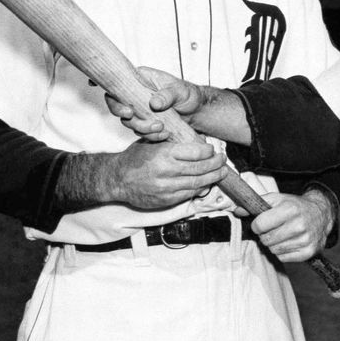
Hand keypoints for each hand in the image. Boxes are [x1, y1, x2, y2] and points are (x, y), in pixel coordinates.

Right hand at [105, 66, 205, 140]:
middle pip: (116, 105)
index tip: (92, 85)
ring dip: (141, 126)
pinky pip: (140, 132)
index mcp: (141, 80)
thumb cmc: (188, 94)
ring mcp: (140, 111)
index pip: (118, 80)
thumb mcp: (181, 91)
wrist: (198, 112)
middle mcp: (136, 95)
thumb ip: (168, 95)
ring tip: (160, 127)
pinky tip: (163, 135)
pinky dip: (150, 135)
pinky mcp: (146, 124)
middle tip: (133, 115)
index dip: (103, 82)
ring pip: (129, 122)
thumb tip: (154, 102)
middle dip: (121, 112)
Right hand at [106, 139, 227, 208]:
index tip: (212, 149)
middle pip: (200, 168)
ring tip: (221, 172)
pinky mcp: (165, 200)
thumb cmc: (135, 158)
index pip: (196, 152)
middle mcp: (166, 171)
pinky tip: (206, 183)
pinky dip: (200, 189)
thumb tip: (198, 140)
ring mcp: (166, 188)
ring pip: (197, 183)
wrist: (116, 179)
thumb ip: (173, 142)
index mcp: (164, 153)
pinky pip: (188, 195)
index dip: (209, 151)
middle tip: (223, 160)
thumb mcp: (152, 142)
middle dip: (216, 164)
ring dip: (213, 178)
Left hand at [242, 190, 334, 262]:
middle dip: (265, 235)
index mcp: (290, 209)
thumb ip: (256, 203)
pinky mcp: (308, 252)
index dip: (257, 225)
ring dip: (274, 244)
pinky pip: (283, 258)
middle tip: (273, 229)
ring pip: (273, 250)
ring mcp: (305, 240)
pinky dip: (283, 252)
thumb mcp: (278, 199)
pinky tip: (289, 242)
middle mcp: (299, 225)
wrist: (321, 214)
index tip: (262, 222)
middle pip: (266, 239)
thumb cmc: (296, 206)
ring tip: (282, 234)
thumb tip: (237, 210)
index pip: (260, 225)